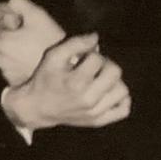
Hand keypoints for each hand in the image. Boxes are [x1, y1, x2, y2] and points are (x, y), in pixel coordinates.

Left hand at [0, 0, 66, 86]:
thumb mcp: (36, 15)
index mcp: (0, 40)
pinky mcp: (11, 81)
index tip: (15, 16)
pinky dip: (11, 57)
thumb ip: (18, 2)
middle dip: (0, 31)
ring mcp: (3, 72)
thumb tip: (8, 3)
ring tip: (25, 40)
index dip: (0, 16)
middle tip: (17, 27)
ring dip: (6, 44)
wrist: (65, 68)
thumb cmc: (51, 40)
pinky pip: (6, 65)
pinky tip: (26, 53)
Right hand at [4, 35, 131, 131]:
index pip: (97, 59)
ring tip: (100, 80)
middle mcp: (88, 100)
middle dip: (105, 64)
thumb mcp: (53, 56)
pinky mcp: (98, 121)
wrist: (37, 107)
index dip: (90, 54)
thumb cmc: (45, 79)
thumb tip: (96, 37)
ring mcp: (95, 113)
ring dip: (114, 81)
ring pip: (122, 90)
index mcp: (76, 83)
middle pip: (115, 72)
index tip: (82, 58)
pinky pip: (123, 110)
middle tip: (93, 67)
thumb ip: (75, 43)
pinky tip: (108, 93)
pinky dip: (121, 100)